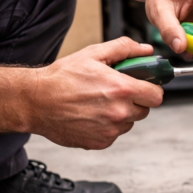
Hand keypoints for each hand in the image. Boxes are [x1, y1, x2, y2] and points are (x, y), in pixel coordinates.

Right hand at [20, 37, 163, 149]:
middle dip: (135, 101)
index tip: (144, 86)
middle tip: (117, 92)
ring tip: (99, 103)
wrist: (36, 101)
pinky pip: (114, 134)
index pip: (156, 96)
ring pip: (129, 123)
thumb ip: (124, 49)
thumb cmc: (61, 78)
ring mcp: (110, 130)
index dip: (152, 89)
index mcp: (121, 89)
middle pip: (145, 110)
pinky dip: (107, 126)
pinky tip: (91, 115)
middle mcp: (119, 112)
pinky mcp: (100, 143)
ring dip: (121, 114)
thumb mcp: (93, 54)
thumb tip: (145, 50)